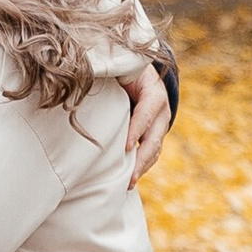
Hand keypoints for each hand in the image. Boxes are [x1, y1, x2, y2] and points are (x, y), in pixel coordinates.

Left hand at [122, 62, 172, 185]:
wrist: (145, 73)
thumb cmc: (128, 70)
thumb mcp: (124, 69)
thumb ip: (113, 75)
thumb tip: (89, 78)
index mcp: (155, 93)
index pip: (146, 114)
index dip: (136, 130)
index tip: (125, 147)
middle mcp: (162, 111)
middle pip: (154, 138)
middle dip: (141, 159)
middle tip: (128, 177)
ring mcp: (161, 125)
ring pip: (155, 150)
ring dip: (142, 168)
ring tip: (128, 183)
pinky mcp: (156, 134)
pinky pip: (152, 152)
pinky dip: (142, 166)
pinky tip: (130, 178)